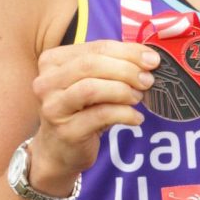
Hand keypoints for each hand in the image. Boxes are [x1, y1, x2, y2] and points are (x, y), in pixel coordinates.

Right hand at [29, 39, 158, 194]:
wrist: (58, 152)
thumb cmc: (80, 112)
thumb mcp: (93, 83)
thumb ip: (113, 66)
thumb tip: (148, 58)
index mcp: (52, 61)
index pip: (96, 47)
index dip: (128, 51)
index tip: (152, 60)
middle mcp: (46, 82)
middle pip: (92, 64)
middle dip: (127, 70)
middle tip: (148, 80)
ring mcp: (53, 107)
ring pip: (92, 88)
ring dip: (123, 91)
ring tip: (138, 98)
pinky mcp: (66, 131)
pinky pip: (101, 115)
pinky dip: (124, 114)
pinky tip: (136, 118)